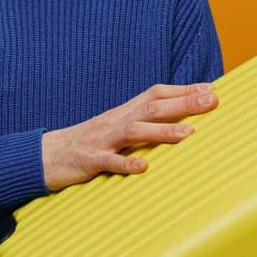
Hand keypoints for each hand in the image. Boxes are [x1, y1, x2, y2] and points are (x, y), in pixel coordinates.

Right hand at [41, 82, 217, 190]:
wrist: (43, 155)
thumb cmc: (89, 142)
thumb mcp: (117, 127)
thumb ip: (144, 122)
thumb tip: (180, 119)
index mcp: (123, 112)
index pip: (155, 94)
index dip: (183, 91)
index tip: (211, 89)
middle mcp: (115, 121)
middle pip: (152, 109)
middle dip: (183, 104)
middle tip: (212, 101)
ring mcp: (101, 140)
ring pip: (134, 131)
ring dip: (163, 132)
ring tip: (190, 133)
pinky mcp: (89, 160)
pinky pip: (109, 162)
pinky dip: (127, 163)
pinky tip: (144, 166)